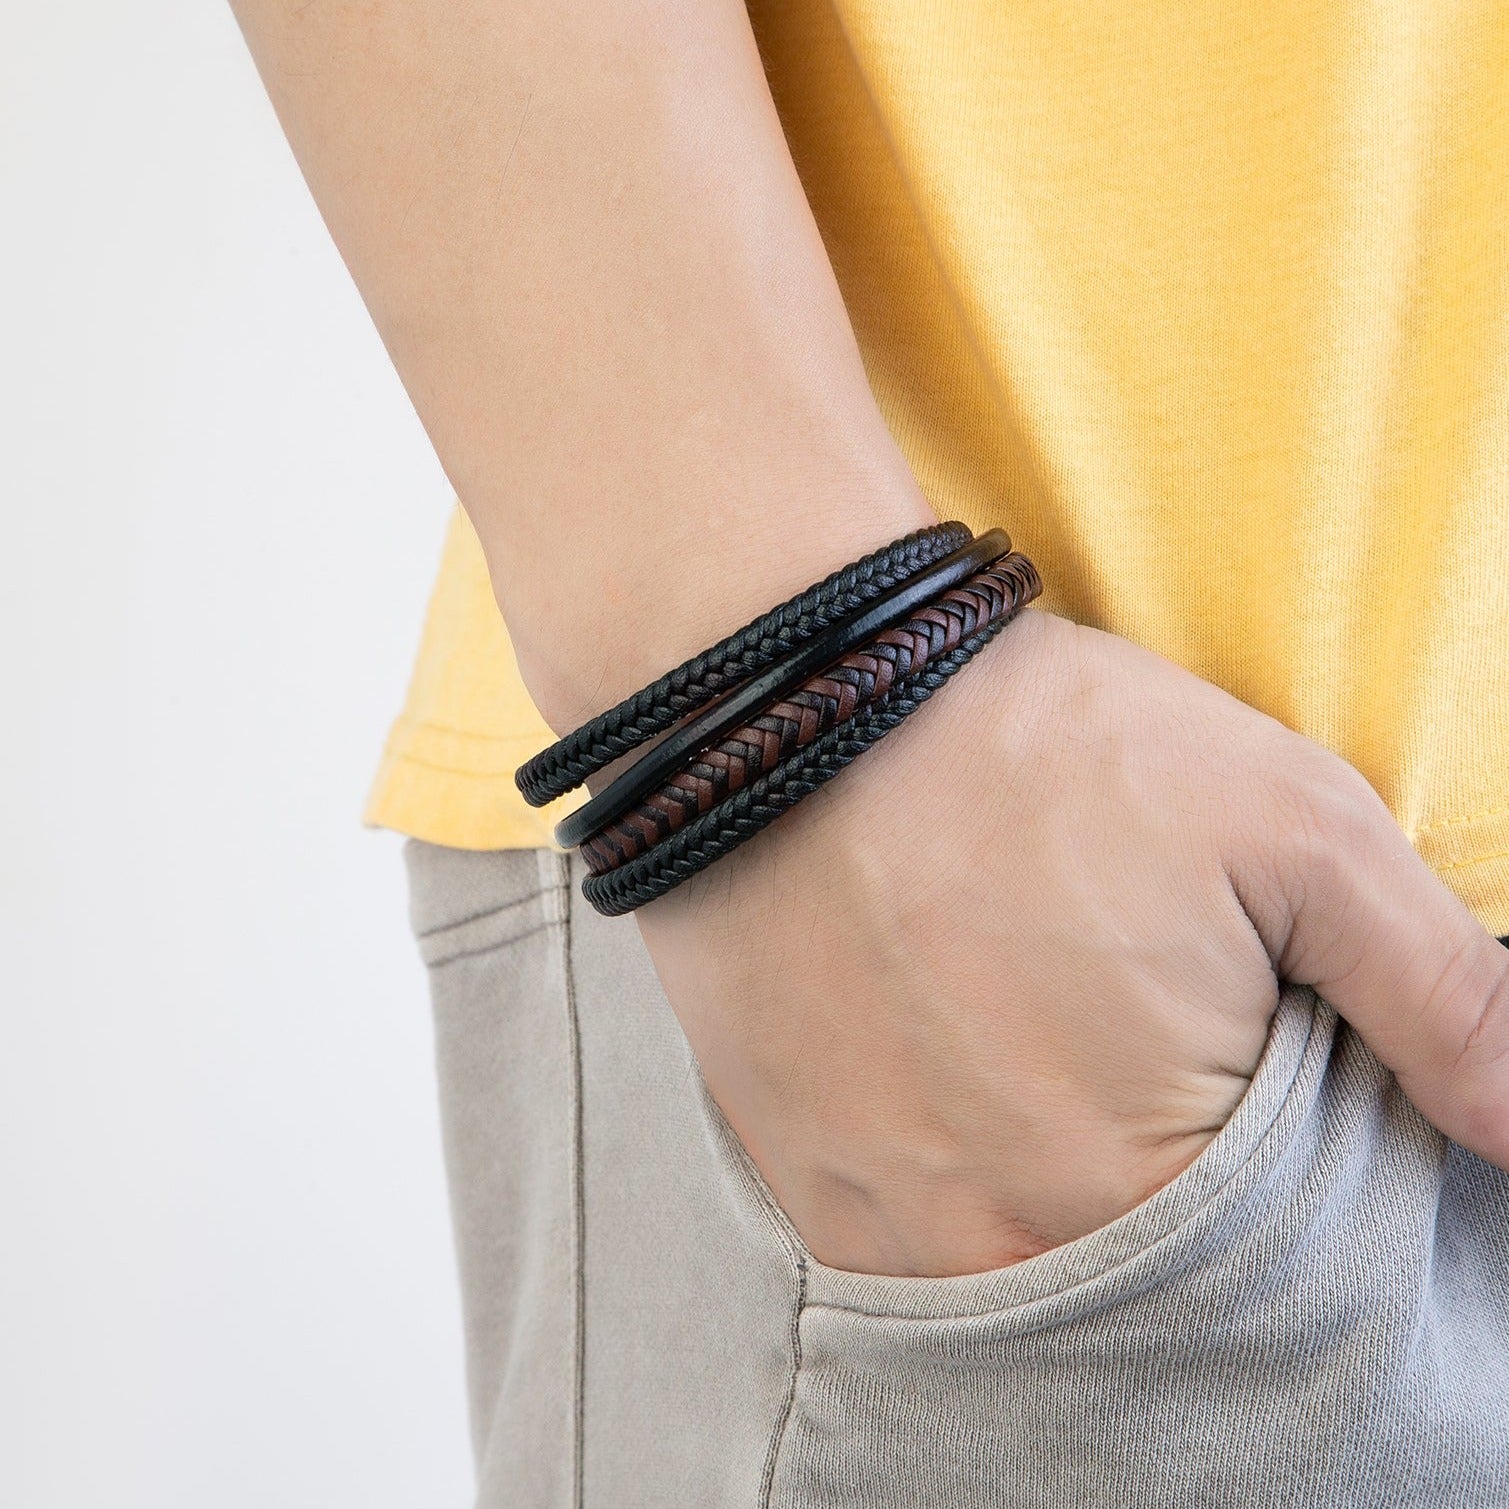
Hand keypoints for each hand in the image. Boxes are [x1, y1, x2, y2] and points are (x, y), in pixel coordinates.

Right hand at [631, 606, 1508, 1276]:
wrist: (794, 701)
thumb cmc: (1044, 754)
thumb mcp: (1292, 828)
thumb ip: (1442, 997)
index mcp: (1149, 1184)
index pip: (1265, 1255)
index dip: (1260, 1142)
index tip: (1214, 1048)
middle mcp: (1005, 1237)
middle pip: (1130, 1259)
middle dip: (1148, 1160)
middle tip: (1105, 1024)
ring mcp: (883, 1217)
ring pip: (1011, 1254)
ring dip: (1037, 1171)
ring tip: (1020, 1035)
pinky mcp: (794, 1171)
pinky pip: (901, 1229)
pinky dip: (943, 1165)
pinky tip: (943, 1058)